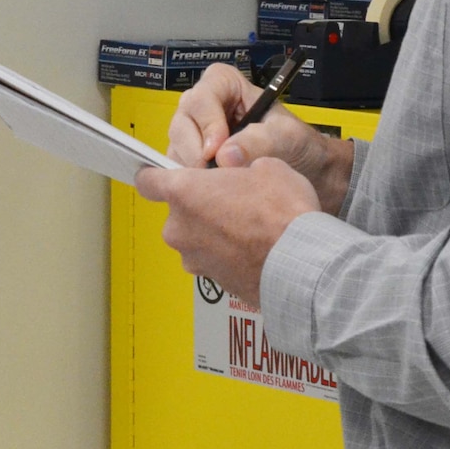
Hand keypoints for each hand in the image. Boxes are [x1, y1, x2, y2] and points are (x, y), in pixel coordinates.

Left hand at [135, 157, 319, 304]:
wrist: (302, 264)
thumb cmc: (282, 212)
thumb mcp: (267, 167)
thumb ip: (240, 166)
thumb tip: (242, 172)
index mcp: (183, 192)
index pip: (147, 181)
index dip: (156, 176)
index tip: (164, 174)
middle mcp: (178, 228)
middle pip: (178, 212)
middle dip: (199, 206)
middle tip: (231, 201)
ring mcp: (193, 259)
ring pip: (196, 238)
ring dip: (213, 233)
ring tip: (249, 229)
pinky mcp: (212, 282)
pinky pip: (213, 260)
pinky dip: (227, 255)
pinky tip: (254, 250)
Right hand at [166, 63, 354, 212]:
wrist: (307, 172)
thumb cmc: (298, 144)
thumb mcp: (286, 136)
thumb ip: (259, 140)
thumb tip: (225, 156)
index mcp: (224, 85)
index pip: (202, 98)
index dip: (207, 124)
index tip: (217, 151)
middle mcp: (203, 106)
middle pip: (182, 123)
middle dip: (195, 151)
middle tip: (214, 176)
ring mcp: (194, 134)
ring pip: (176, 148)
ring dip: (192, 170)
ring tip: (218, 188)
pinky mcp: (191, 160)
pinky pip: (179, 170)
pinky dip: (192, 184)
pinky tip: (212, 195)